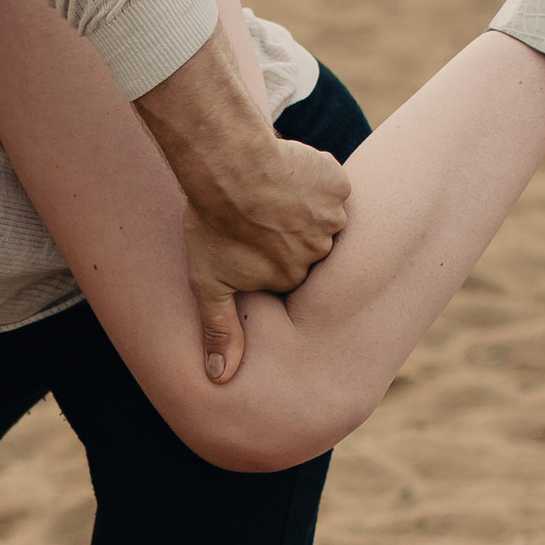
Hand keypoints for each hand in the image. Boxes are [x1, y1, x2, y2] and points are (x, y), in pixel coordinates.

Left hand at [177, 139, 352, 380]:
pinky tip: (288, 174)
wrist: (228, 167)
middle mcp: (319, 254)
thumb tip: (220, 377)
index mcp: (293, 279)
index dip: (270, 253)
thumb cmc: (213, 225)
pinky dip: (314, 177)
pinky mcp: (336, 186)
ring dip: (302, 203)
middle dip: (287, 229)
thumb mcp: (208, 283)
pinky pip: (331, 184)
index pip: (290, 271)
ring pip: (322, 214)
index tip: (253, 238)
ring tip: (271, 191)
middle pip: (310, 244)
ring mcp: (331, 220)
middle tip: (260, 212)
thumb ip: (221, 329)